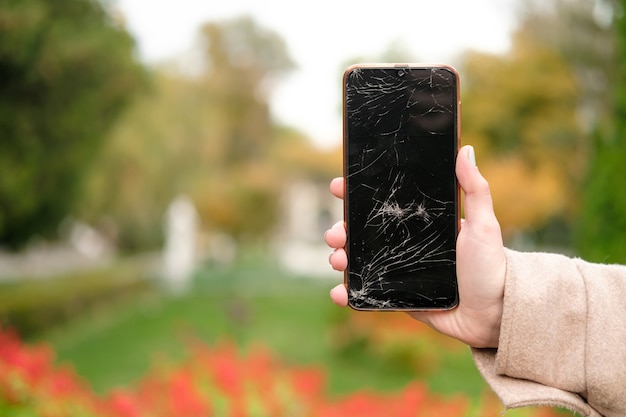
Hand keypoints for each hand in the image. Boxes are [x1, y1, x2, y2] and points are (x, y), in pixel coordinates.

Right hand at [324, 145, 505, 347]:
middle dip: (341, 229)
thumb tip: (465, 149)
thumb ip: (475, 190)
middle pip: (362, 232)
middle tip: (336, 233)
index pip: (384, 203)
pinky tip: (339, 293)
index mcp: (421, 224)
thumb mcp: (484, 225)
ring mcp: (398, 271)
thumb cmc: (491, 266)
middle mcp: (405, 244)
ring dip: (340, 258)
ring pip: (359, 260)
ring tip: (338, 260)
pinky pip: (367, 293)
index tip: (339, 186)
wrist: (495, 315)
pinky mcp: (397, 298)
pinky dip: (348, 294)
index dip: (358, 194)